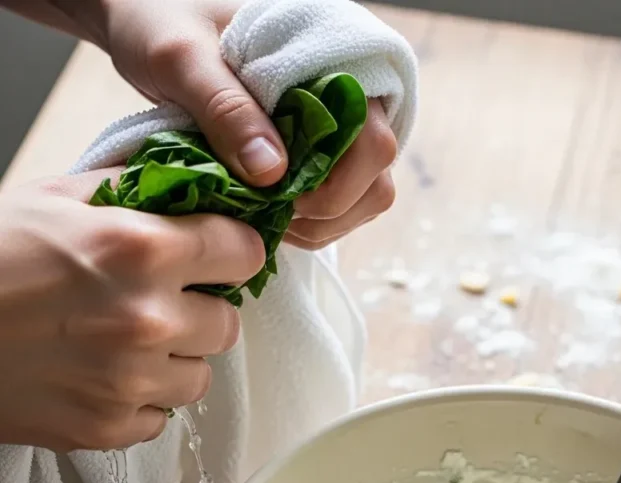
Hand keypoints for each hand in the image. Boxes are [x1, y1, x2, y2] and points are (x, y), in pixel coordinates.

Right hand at [0, 173, 263, 451]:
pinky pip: (160, 419)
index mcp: (140, 249)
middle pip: (228, 325)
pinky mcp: (108, 428)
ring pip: (199, 378)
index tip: (220, 256)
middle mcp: (146, 319)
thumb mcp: (56, 198)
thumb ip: (133, 191)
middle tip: (162, 303)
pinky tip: (102, 377)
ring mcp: (129, 382)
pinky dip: (140, 401)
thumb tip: (191, 186)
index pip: (243, 252)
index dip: (232, 252)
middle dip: (201, 311)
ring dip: (174, 361)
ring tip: (125, 344)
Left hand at [95, 1, 397, 245]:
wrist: (145, 16)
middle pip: (375, 181)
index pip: (373, 142)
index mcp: (336, 61)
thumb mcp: (183, 58)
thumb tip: (274, 174)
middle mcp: (349, 97)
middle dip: (325, 211)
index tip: (278, 193)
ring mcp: (338, 130)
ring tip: (262, 214)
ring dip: (316, 225)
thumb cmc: (164, 19)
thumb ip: (227, 110)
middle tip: (267, 210)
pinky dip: (305, 224)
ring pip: (361, 202)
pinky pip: (335, 207)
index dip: (335, 185)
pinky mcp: (318, 153)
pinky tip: (265, 213)